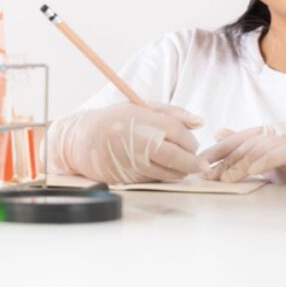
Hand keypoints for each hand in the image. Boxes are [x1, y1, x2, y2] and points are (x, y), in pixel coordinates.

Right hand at [49, 102, 208, 183]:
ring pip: (167, 172)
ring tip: (185, 167)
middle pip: (175, 156)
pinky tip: (164, 169)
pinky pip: (154, 179)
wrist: (83, 140)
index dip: (190, 141)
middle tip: (201, 165)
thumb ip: (173, 113)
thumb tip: (200, 123)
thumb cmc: (116, 121)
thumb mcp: (142, 107)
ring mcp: (131, 162)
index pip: (177, 133)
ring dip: (181, 172)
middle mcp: (137, 142)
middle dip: (193, 163)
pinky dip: (164, 176)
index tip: (194, 145)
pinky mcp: (127, 177)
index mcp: (141, 120)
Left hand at [200, 123, 285, 182]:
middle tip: (208, 174)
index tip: (199, 161)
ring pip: (258, 149)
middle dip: (224, 160)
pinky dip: (263, 161)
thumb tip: (219, 132)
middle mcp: (277, 132)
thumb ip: (245, 147)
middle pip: (245, 145)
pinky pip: (279, 154)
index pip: (237, 140)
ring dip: (239, 164)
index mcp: (268, 133)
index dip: (217, 150)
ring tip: (224, 178)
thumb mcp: (267, 158)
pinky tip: (251, 172)